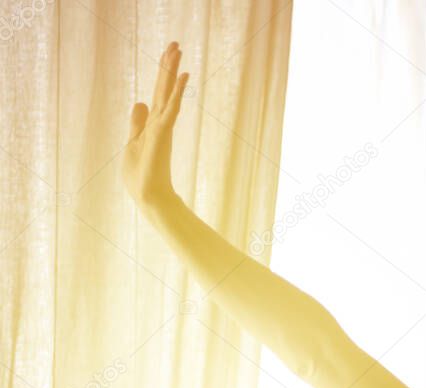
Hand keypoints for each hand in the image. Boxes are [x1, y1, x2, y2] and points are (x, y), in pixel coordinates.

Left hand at [121, 41, 188, 207]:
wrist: (148, 196)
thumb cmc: (141, 175)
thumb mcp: (133, 142)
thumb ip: (137, 122)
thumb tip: (139, 102)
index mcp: (153, 123)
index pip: (158, 93)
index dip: (162, 74)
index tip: (168, 54)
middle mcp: (161, 122)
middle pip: (164, 88)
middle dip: (168, 65)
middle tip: (176, 43)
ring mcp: (163, 127)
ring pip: (168, 93)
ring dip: (173, 71)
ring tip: (177, 50)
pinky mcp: (163, 133)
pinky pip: (172, 108)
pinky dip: (178, 92)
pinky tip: (183, 76)